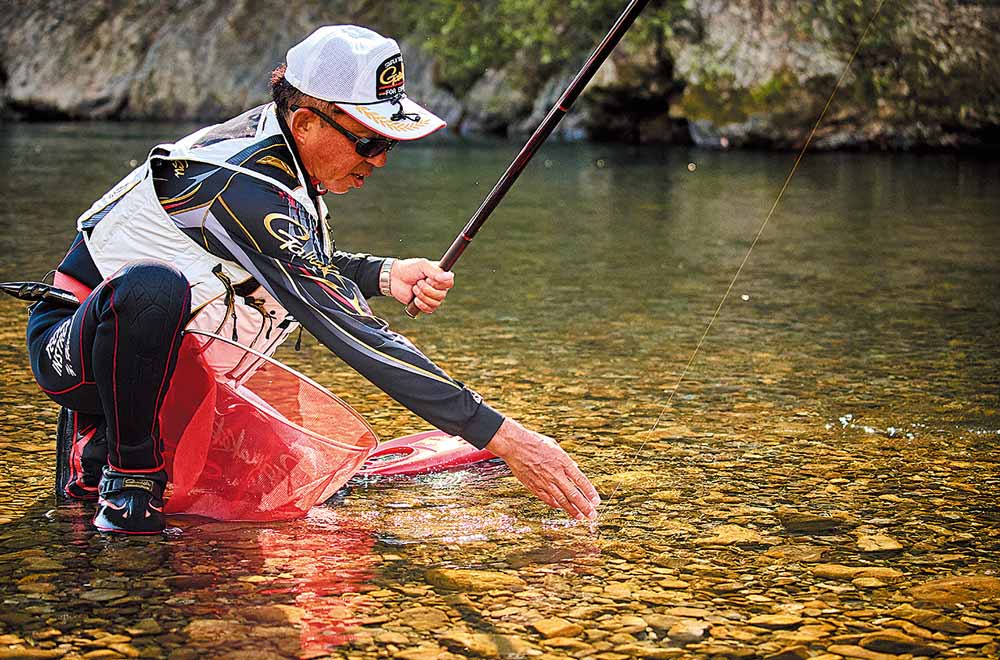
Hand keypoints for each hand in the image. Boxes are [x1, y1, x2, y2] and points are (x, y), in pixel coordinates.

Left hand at [390, 258, 453, 312]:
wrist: (394, 278)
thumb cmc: (409, 269)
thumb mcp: (422, 265)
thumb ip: (436, 271)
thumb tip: (451, 276)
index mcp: (440, 276)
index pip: (449, 283)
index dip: (439, 283)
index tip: (428, 278)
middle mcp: (439, 287)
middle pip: (442, 295)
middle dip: (426, 289)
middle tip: (418, 282)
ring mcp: (433, 296)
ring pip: (436, 303)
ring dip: (422, 296)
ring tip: (414, 288)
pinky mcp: (426, 305)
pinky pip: (430, 309)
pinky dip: (421, 304)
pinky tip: (415, 299)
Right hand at [486, 418, 600, 520]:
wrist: (515, 446)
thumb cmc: (535, 442)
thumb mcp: (555, 446)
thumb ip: (566, 460)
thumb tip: (575, 469)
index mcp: (563, 462)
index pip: (580, 480)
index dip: (589, 492)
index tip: (596, 501)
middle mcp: (556, 474)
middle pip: (573, 494)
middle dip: (584, 506)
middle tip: (592, 515)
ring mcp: (545, 482)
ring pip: (561, 500)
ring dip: (572, 510)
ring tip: (580, 517)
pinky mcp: (535, 487)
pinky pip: (548, 499)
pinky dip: (556, 505)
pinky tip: (562, 508)